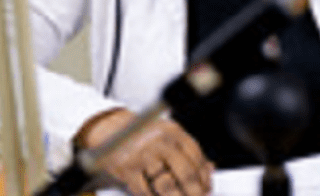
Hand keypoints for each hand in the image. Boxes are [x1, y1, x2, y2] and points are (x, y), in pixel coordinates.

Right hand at [74, 108, 213, 195]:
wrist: (109, 129)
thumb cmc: (143, 136)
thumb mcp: (168, 136)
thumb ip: (188, 152)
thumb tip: (210, 169)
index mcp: (173, 130)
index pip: (197, 156)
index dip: (204, 177)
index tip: (206, 189)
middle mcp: (159, 140)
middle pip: (186, 173)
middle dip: (194, 192)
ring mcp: (143, 153)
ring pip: (167, 186)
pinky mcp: (127, 168)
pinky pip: (146, 191)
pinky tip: (155, 195)